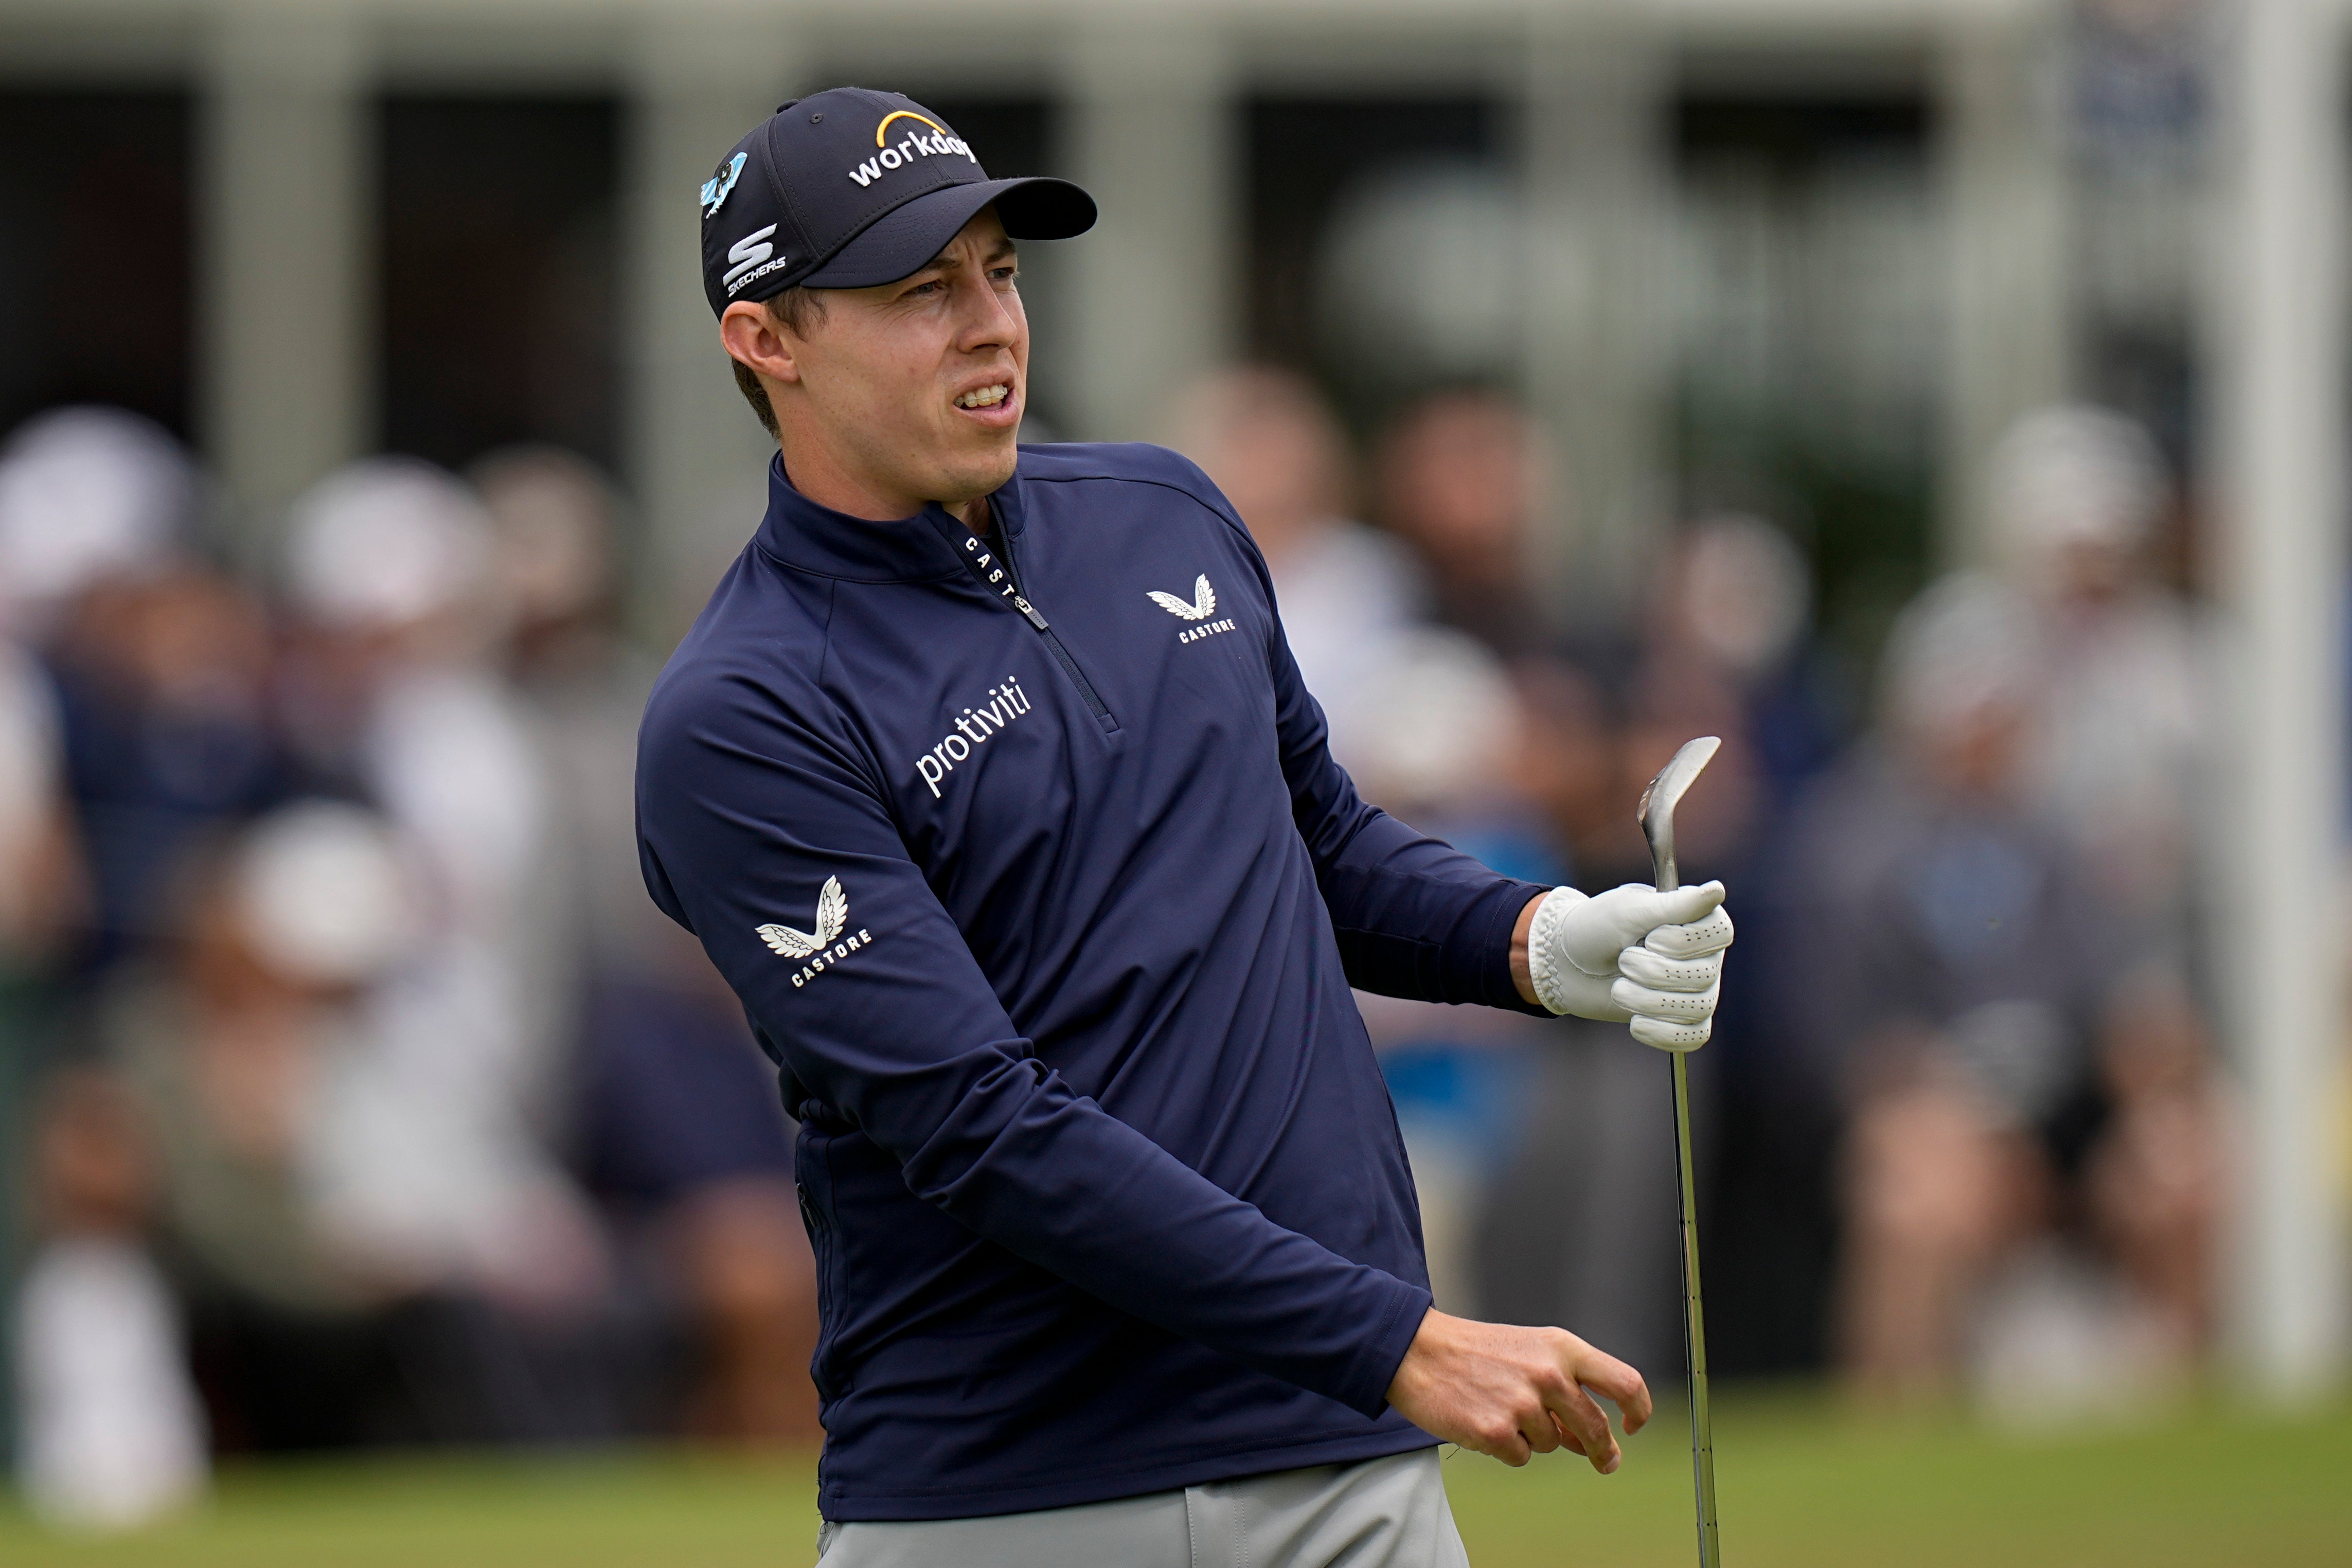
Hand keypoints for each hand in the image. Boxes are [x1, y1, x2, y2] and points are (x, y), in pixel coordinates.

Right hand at [1385, 1308, 1651, 1469]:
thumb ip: (1568, 1387)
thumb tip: (1597, 1439)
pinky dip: (1507, 1448)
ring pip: (1553, 1445)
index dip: (1639, 1410)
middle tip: (1603, 1461)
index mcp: (1562, 1348)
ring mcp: (1523, 1405)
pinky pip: (1520, 1458)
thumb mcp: (1531, 1351)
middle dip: (1602, 1451)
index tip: (1632, 1426)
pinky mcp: (1495, 1432)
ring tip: (1503, 1410)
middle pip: (1597, 1428)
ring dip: (1535, 1438)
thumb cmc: (1476, 1351)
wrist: (1418, 1350)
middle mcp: (1549, 1375)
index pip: (1624, 1382)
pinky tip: (1485, 1421)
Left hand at [1518, 881, 1733, 1049]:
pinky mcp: (1678, 1019)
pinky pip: (1692, 1037)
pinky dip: (1662, 1033)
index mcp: (1698, 920)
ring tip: (1619, 988)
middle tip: (1623, 960)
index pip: (1721, 933)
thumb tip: (1717, 890)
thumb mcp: (1629, 910)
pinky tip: (1635, 1022)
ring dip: (1649, 1000)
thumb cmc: (1597, 927)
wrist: (1567, 963)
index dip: (1686, 941)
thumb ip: (1674, 905)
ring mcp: (1694, 990)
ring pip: (1697, 1007)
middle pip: (1704, 975)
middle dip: (1655, 972)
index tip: (1651, 938)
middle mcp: (1704, 955)